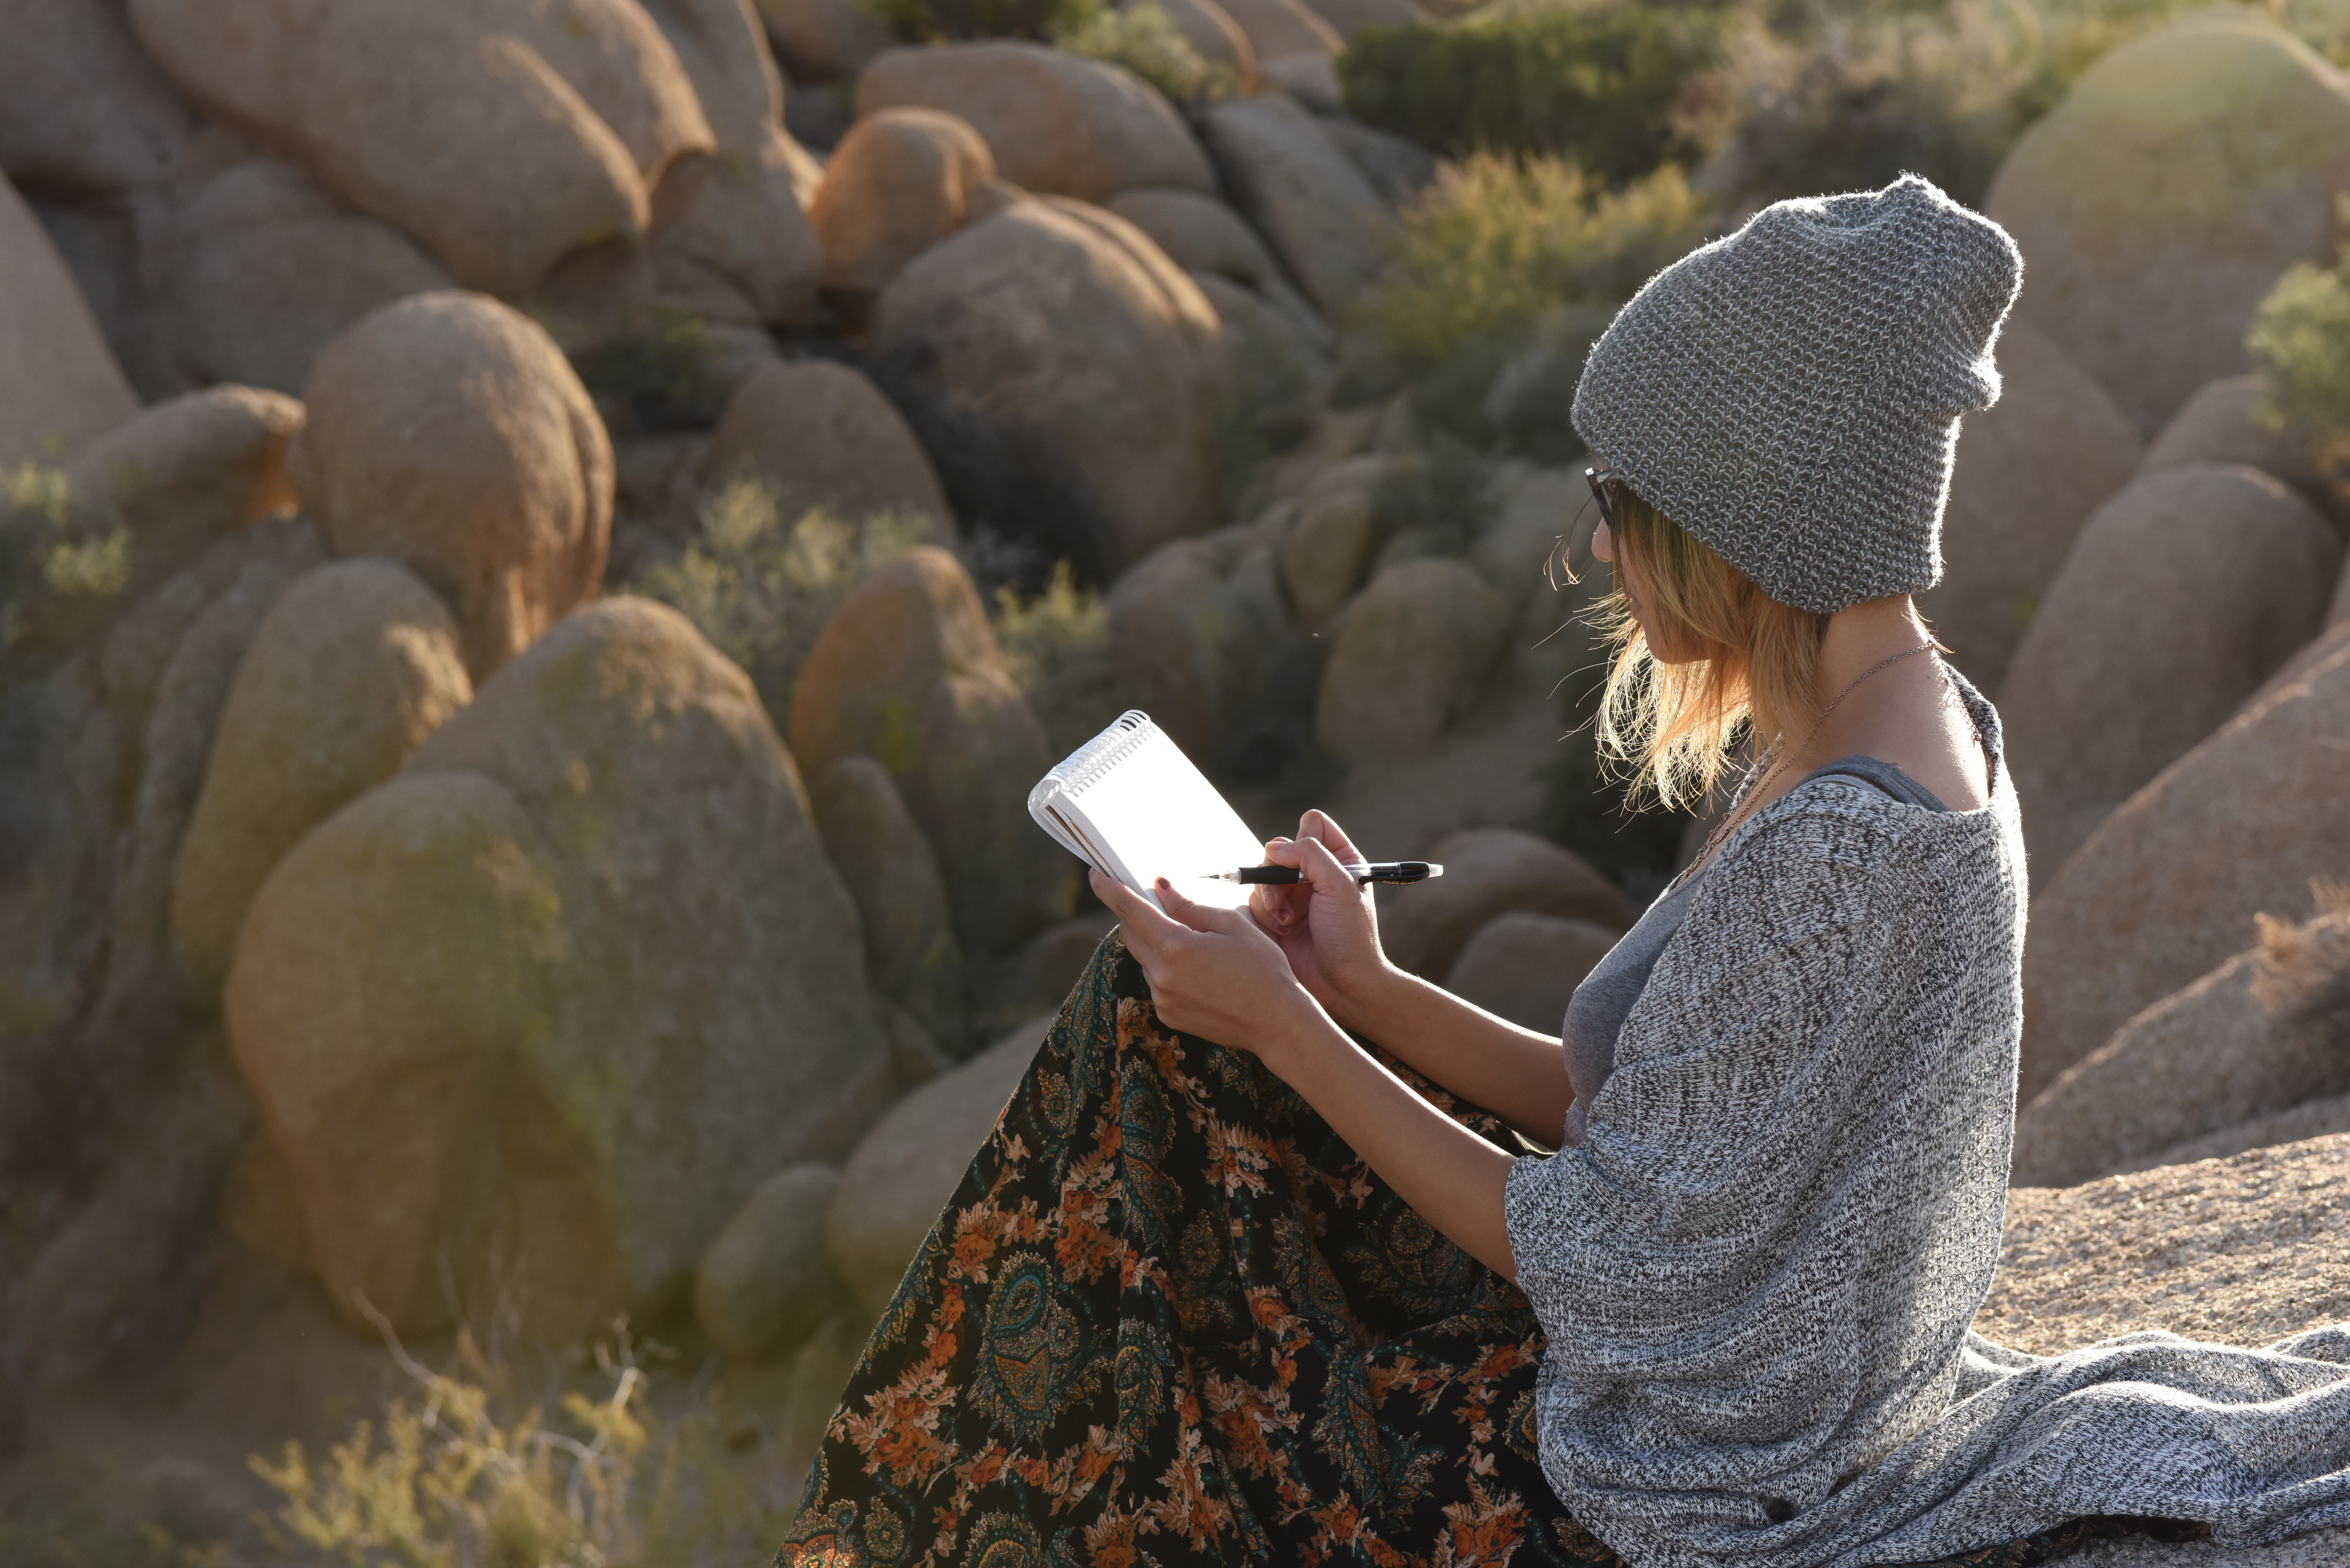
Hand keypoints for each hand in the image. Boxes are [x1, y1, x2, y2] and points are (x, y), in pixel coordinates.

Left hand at [1088, 869, 1325, 1068]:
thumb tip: (1161, 888)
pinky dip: (1168, 970)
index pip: (1130, 910)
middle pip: (1131, 935)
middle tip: (1156, 905)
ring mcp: (1163, 998)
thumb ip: (1189, 907)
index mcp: (1176, 947)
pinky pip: (1157, 983)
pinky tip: (1200, 971)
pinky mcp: (1168, 1015)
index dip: (1109, 890)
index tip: (1095, 875)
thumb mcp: (1232, 925)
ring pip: (1145, 959)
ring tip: (1195, 945)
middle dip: (1136, 916)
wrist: (1277, 1023)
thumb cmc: (1262, 969)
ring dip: (1157, 945)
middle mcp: (1161, 975)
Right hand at [1248, 810, 1394, 1027]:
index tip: (1307, 864)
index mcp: (1338, 860)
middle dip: (1277, 874)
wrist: (1342, 985)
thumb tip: (1275, 846)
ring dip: (1270, 898)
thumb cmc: (1351, 937)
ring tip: (1287, 922)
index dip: (1305, 839)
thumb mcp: (1340, 885)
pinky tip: (1282, 931)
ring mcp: (1292, 896)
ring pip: (1262, 876)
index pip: (1313, 824)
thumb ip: (1310, 854)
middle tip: (1285, 899)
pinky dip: (1265, 914)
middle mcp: (1313, 875)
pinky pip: (1254, 901)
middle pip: (1279, 850)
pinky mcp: (1275, 918)